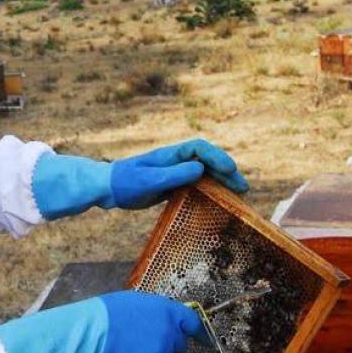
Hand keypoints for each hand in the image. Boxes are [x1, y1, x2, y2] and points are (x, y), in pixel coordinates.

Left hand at [31, 138, 247, 219]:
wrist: (107, 188)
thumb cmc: (125, 183)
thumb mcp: (150, 181)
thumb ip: (175, 175)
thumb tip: (200, 169)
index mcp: (170, 155)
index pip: (200, 149)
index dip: (218, 157)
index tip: (231, 169)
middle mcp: (175, 161)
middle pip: (207, 162)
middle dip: (227, 172)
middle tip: (243, 188)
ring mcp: (174, 172)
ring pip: (204, 174)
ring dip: (222, 183)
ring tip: (239, 195)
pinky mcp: (171, 185)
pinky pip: (195, 185)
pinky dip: (210, 192)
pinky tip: (219, 203)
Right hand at [95, 291, 202, 352]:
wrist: (93, 332)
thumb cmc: (110, 312)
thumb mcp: (139, 302)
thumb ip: (158, 312)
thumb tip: (164, 321)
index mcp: (169, 313)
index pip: (193, 323)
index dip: (200, 333)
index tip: (205, 340)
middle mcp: (170, 335)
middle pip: (178, 345)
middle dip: (167, 344)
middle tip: (145, 340)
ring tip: (127, 348)